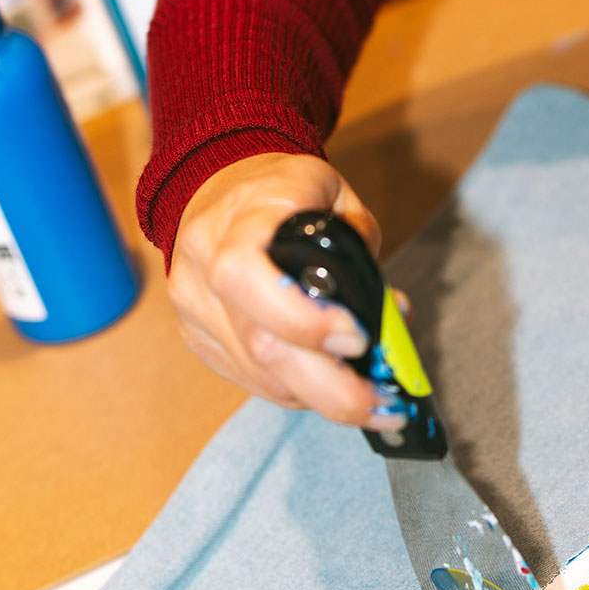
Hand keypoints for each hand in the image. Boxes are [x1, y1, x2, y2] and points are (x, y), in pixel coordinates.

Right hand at [168, 153, 389, 422]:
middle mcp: (205, 261)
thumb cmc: (285, 191)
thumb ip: (362, 248)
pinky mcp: (196, 337)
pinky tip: (327, 382)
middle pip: (260, 343)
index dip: (302, 318)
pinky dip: (296, 389)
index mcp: (243, 215)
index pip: (247, 274)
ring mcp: (194, 305)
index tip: (357, 337)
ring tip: (368, 398)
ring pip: (259, 374)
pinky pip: (252, 379)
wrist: (216, 185)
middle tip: (382, 404)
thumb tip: (394, 315)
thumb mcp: (334, 195)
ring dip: (320, 395)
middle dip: (330, 387)